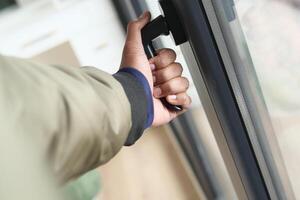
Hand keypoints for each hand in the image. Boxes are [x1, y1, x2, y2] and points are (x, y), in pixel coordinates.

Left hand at [120, 11, 190, 126]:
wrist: (132, 99)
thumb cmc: (131, 76)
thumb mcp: (131, 47)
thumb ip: (136, 28)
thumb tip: (145, 15)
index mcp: (154, 67)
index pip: (172, 56)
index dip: (162, 60)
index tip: (149, 65)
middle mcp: (161, 79)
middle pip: (178, 69)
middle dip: (164, 75)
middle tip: (151, 80)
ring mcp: (168, 93)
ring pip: (183, 83)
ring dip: (168, 87)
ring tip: (154, 93)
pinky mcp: (173, 107)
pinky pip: (187, 100)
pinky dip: (178, 99)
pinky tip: (166, 100)